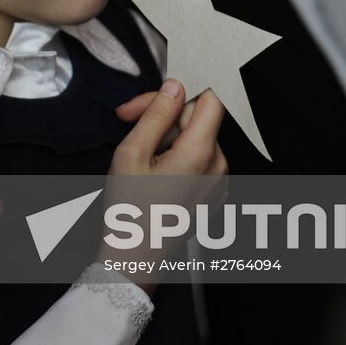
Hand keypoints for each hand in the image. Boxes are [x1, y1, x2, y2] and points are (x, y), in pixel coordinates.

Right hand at [98, 80, 228, 294]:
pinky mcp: (213, 191)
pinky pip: (200, 158)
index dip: (183, 89)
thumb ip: (156, 114)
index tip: (159, 94)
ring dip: (167, 133)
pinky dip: (177, 153)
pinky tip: (152, 165)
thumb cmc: (130, 210)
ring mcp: (218, 181)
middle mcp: (218, 165)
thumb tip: (175, 88)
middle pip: (197, 117)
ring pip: (196, 137)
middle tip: (127, 117)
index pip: (211, 99)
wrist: (135, 256)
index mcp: (200, 152)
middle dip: (163, 113)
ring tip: (137, 148)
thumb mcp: (133, 152)